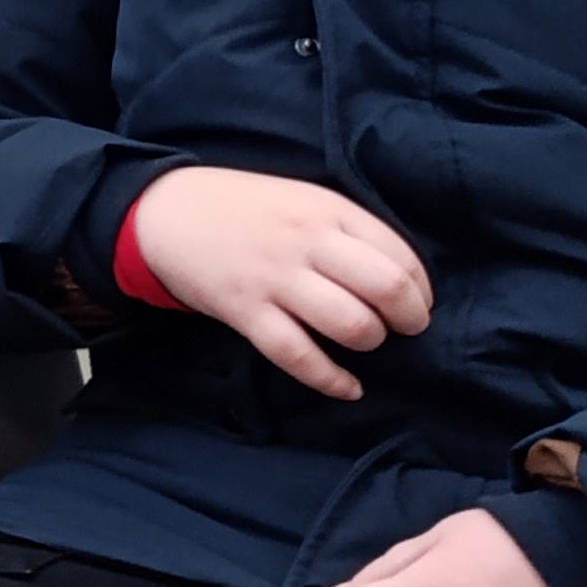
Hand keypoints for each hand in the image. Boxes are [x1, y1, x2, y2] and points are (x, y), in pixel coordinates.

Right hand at [125, 165, 431, 399]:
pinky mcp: (244, 311)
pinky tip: (348, 387)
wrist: (166, 211)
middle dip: (409, 318)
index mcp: (327, 209)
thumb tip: (399, 279)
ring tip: (366, 342)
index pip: (400, 255)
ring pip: (348, 323)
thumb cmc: (246, 209)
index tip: (417, 303)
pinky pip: (297, 354)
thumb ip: (346, 230)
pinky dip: (331, 379)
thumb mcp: (302, 199)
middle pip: (385, 288)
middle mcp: (305, 242)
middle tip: (404, 328)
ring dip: (370, 341)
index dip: (421, 289)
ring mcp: (274, 278)